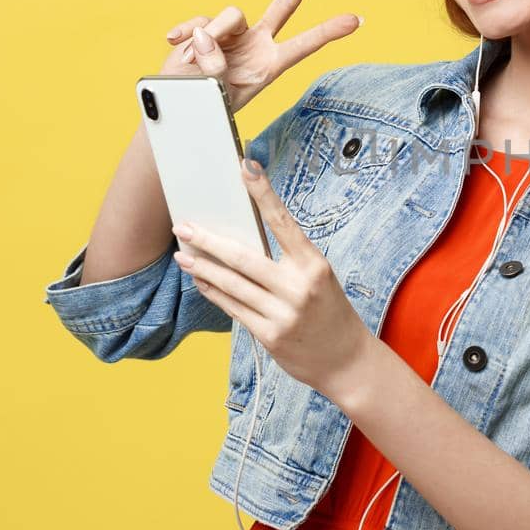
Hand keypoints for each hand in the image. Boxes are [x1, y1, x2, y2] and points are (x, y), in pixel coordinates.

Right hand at [158, 0, 360, 111]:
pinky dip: (185, 34)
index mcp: (269, 64)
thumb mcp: (218, 95)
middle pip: (286, 3)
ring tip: (197, 64)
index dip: (329, 32)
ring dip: (212, 38)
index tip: (356, 20)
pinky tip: (176, 46)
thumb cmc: (205, 109)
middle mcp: (256, 43)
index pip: (304, 44)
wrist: (179, 108)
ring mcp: (232, 34)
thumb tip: (204, 36)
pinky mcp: (204, 28)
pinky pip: (198, 22)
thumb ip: (215, 66)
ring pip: (231, 14)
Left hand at [169, 157, 374, 403]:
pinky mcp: (269, 335)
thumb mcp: (318, 278)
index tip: (245, 167)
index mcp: (314, 265)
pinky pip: (232, 308)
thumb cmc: (330, 312)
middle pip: (242, 257)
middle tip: (183, 227)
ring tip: (183, 255)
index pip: (283, 221)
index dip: (263, 192)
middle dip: (207, 240)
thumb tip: (244, 237)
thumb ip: (287, 260)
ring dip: (201, 267)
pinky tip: (200, 281)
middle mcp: (298, 287)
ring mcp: (283, 313)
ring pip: (231, 283)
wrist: (346, 361)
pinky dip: (213, 291)